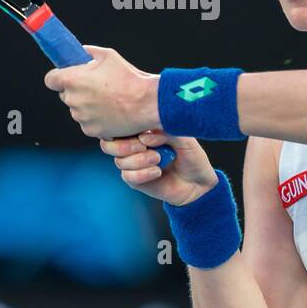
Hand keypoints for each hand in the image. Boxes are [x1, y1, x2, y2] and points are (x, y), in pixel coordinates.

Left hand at [44, 45, 158, 138]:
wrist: (147, 103)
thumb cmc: (129, 79)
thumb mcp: (108, 55)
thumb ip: (89, 52)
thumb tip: (81, 52)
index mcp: (72, 80)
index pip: (50, 79)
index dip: (58, 77)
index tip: (66, 76)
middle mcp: (73, 100)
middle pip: (66, 94)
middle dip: (77, 90)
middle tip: (96, 86)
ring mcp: (81, 117)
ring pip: (77, 109)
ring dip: (87, 105)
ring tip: (108, 100)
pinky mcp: (91, 131)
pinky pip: (87, 123)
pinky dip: (96, 119)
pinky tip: (111, 112)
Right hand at [101, 132, 216, 206]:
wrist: (198, 181)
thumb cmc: (191, 155)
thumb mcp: (183, 137)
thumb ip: (164, 131)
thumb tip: (143, 137)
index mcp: (142, 131)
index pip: (118, 126)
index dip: (121, 129)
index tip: (140, 132)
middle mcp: (134, 146)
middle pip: (108, 145)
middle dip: (125, 146)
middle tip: (144, 147)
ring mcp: (133, 163)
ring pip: (120, 161)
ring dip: (139, 160)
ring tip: (158, 159)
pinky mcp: (136, 180)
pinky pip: (128, 176)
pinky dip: (142, 174)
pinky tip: (157, 172)